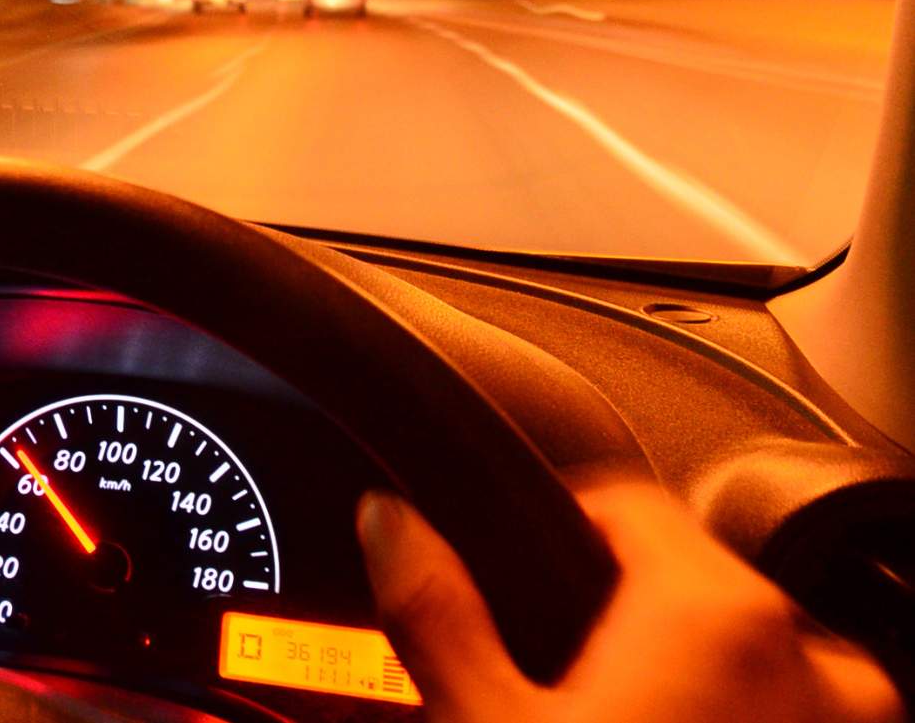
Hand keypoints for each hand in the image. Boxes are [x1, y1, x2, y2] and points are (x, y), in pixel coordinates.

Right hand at [357, 482, 903, 722]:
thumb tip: (388, 522)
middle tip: (551, 697)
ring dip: (683, 690)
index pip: (624, 504)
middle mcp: (812, 662)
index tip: (515, 570)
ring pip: (750, 667)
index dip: (550, 529)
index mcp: (715, 612)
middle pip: (689, 591)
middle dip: (615, 629)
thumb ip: (436, 610)